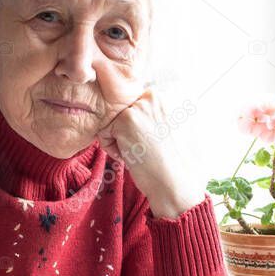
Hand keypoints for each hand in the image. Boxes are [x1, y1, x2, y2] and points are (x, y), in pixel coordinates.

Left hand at [94, 68, 202, 217]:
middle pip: (116, 113)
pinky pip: (102, 132)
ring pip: (109, 122)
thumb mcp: (158, 125)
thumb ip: (143, 112)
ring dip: (116, 141)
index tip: (144, 140)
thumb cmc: (165, 158)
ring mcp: (137, 108)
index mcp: (158, 97)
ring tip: (135, 151)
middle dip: (122, 133)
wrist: (171, 178)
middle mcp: (149, 97)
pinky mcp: (125, 122)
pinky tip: (129, 155)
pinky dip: (110, 148)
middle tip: (140, 147)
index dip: (131, 127)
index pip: (127, 106)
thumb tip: (123, 107)